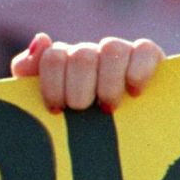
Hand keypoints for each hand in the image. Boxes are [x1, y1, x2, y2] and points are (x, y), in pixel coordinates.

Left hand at [11, 33, 163, 113]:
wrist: (121, 140)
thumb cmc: (74, 125)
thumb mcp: (47, 107)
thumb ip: (30, 73)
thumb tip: (42, 40)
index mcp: (62, 61)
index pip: (53, 58)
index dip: (52, 85)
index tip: (57, 110)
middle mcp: (90, 52)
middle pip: (81, 55)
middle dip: (80, 89)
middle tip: (83, 110)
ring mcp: (119, 52)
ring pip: (111, 48)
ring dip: (108, 83)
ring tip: (109, 109)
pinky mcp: (148, 57)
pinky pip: (145, 50)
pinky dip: (138, 71)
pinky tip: (135, 93)